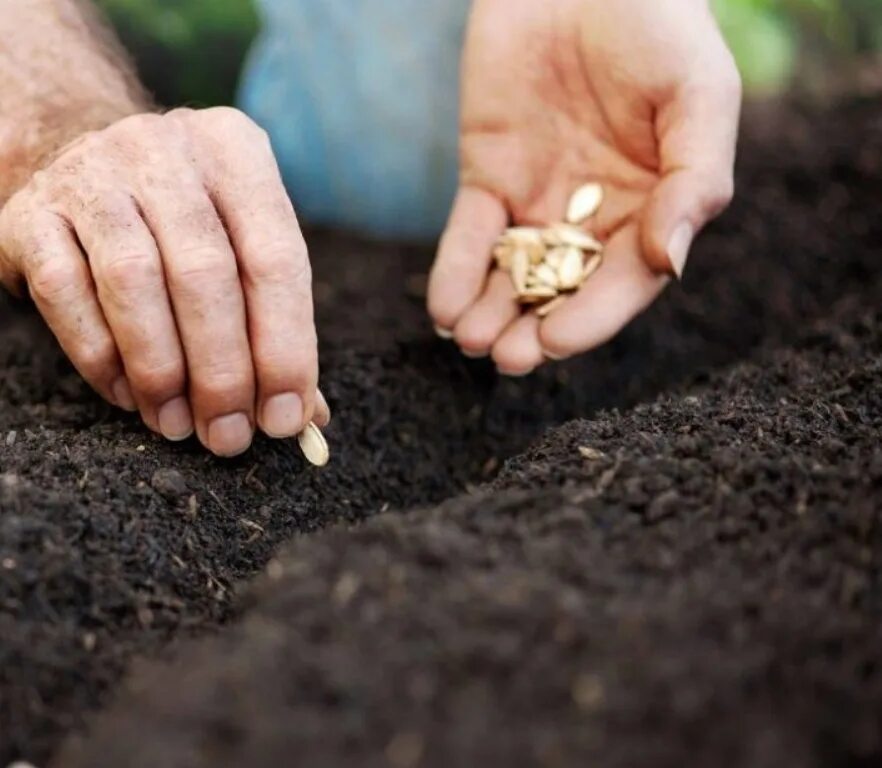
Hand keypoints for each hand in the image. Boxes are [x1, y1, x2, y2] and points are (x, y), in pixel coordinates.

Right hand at [0, 107, 328, 455]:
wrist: (80, 163)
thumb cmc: (185, 227)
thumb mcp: (241, 249)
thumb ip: (276, 325)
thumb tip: (306, 418)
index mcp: (236, 154)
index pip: (276, 258)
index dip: (285, 347)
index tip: (284, 419)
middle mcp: (166, 151)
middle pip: (205, 273)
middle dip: (222, 371)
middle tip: (228, 436)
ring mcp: (92, 173)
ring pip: (134, 281)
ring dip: (161, 370)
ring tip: (178, 425)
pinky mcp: (31, 213)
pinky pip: (67, 294)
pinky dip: (101, 357)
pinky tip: (128, 394)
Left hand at [428, 0, 740, 373]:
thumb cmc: (659, 25)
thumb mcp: (697, 96)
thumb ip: (693, 180)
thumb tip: (668, 264)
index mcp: (652, 209)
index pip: (622, 282)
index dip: (590, 317)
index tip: (555, 342)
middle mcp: (595, 218)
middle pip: (563, 291)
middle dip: (533, 329)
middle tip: (506, 358)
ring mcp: (539, 200)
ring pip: (513, 274)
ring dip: (489, 313)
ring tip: (469, 340)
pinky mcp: (489, 176)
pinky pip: (471, 234)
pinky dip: (455, 271)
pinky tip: (443, 307)